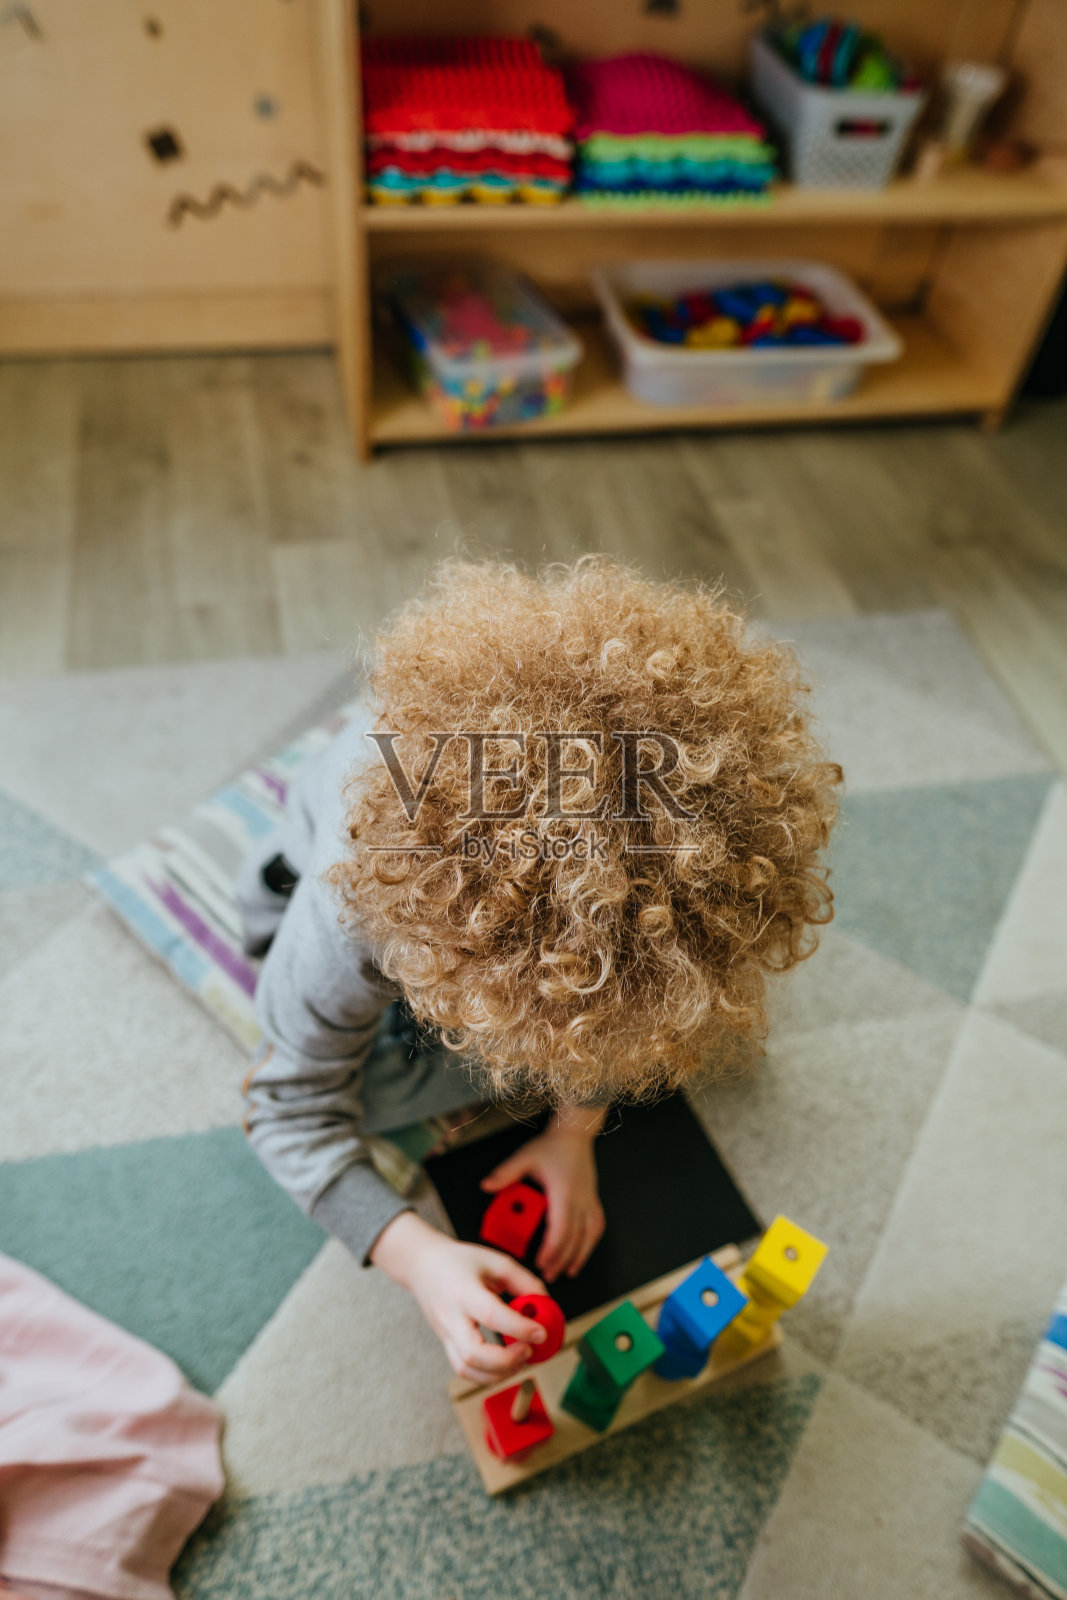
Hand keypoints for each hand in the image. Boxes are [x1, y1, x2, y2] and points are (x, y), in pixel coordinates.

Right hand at [369, 1211, 548, 1382]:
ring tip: (521, 1358)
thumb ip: (523, 1281)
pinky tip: (506, 1364)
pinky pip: (464, 1370)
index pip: (490, 1315)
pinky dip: (487, 1375)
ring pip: (467, 1369)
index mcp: (463, 1290)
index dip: (518, 1327)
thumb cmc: (460, 1261)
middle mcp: (451, 1317)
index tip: (542, 1332)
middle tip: (529, 1350)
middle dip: (506, 1360)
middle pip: (473, 1353)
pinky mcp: (446, 1344)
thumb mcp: (495, 1261)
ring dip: (499, 1373)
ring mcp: (445, 1334)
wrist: (423, 1266)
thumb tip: (546, 1304)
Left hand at [481, 1107, 606, 1282]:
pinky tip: (583, 1253)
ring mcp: (589, 1201)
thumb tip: (486, 1186)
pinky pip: (596, 1227)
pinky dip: (590, 1244)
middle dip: (561, 1260)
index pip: (560, 1228)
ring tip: (566, 1272)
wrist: (575, 1134)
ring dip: (578, 1256)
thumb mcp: (525, 1157)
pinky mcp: (593, 1200)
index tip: (541, 1263)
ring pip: (589, 1236)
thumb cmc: (552, 1146)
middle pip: (574, 1238)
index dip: (552, 1249)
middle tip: (547, 1275)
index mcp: (563, 1192)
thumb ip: (505, 1173)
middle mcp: (580, 1199)